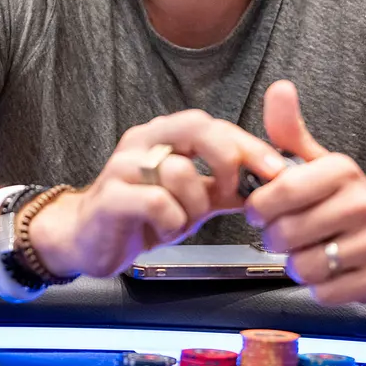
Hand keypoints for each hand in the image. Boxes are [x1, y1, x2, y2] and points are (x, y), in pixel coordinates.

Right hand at [30, 110, 286, 278]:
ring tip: (183, 221)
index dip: (249, 145)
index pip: (214, 126)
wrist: (88, 239)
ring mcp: (123, 166)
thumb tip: (271, 183)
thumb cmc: (143, 215)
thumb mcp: (192, 199)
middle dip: (228, 160)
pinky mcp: (110, 196)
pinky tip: (165, 232)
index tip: (277, 170)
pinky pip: (157, 202)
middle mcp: (144, 141)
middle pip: (197, 128)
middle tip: (234, 192)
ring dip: (194, 205)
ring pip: (180, 171)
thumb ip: (226, 187)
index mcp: (165, 135)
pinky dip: (172, 222)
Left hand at [244, 81, 365, 304]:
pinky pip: (327, 294)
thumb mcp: (321, 162)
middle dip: (275, 239)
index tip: (260, 211)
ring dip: (296, 265)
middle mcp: (361, 204)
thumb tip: (278, 88)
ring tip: (305, 253)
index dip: (259, 208)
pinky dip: (320, 288)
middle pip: (286, 234)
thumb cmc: (349, 197)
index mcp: (341, 171)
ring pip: (305, 267)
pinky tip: (328, 272)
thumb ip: (290, 132)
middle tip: (282, 236)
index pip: (279, 192)